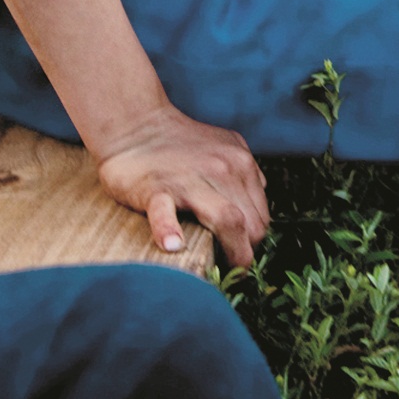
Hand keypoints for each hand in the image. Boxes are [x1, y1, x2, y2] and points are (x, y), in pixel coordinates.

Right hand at [95, 104, 269, 267]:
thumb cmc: (182, 142)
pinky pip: (165, 212)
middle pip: (250, 221)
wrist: (137, 125)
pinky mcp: (156, 188)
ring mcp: (190, 179)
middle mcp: (223, 169)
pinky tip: (174, 247)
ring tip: (223, 273)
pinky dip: (169, 231)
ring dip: (231, 249)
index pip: (260, 214)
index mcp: (241, 164)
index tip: (243, 254)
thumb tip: (261, 193)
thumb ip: (245, 170)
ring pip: (226, 217)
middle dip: (246, 251)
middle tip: (233, 271)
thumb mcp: (226, 146)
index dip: (254, 240)